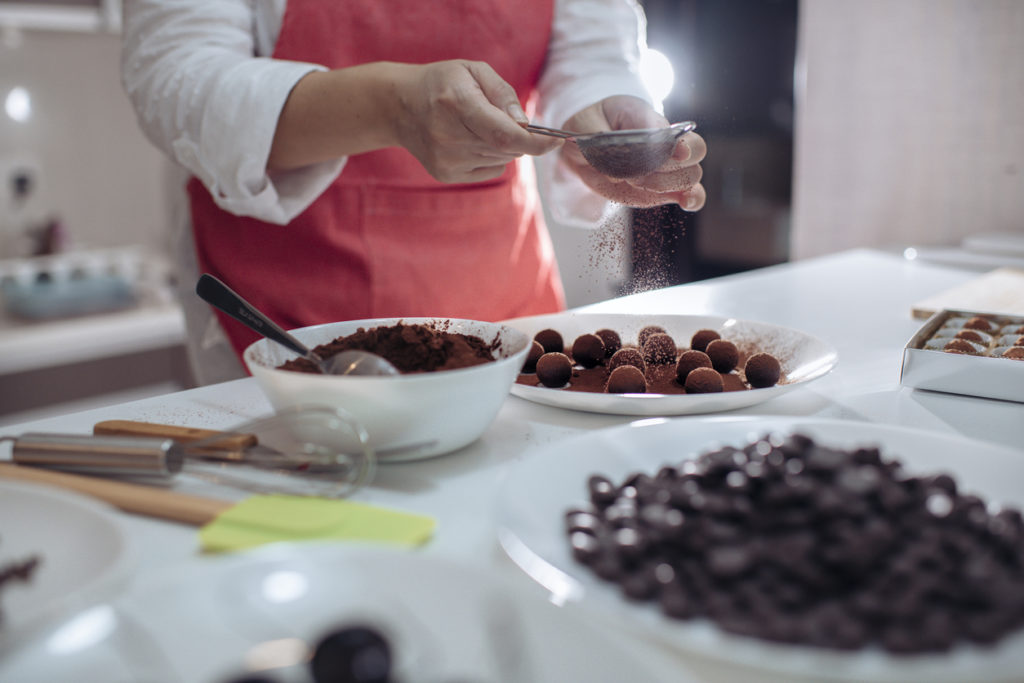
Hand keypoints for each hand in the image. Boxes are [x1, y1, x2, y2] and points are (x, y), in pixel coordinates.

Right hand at [393, 60, 562, 182]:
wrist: (400, 106)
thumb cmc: (444, 83)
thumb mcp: (474, 71)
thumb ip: (503, 93)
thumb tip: (524, 123)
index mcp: (457, 104)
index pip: (505, 133)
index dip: (536, 142)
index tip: (558, 141)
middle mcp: (449, 136)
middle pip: (507, 147)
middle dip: (519, 135)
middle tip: (501, 116)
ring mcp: (447, 160)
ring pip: (501, 159)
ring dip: (502, 144)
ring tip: (476, 125)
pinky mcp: (446, 175)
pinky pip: (490, 170)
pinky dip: (491, 156)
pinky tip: (469, 140)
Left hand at [557, 95, 705, 210]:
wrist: (588, 146)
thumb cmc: (590, 129)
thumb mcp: (584, 124)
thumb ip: (599, 138)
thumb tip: (616, 166)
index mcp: (648, 119)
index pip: (673, 130)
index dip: (678, 143)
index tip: (677, 153)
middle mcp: (666, 142)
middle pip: (695, 150)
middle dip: (669, 167)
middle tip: (637, 173)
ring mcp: (668, 166)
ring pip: (692, 174)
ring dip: (666, 185)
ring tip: (636, 182)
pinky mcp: (665, 188)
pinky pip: (692, 194)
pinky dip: (693, 199)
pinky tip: (685, 203)